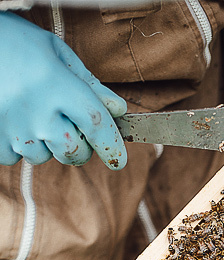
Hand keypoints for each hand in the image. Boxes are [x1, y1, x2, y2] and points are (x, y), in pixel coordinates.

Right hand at [0, 12, 126, 169]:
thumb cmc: (14, 42)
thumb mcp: (54, 51)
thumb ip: (88, 82)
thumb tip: (117, 109)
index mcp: (56, 83)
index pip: (96, 123)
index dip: (112, 145)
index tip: (119, 160)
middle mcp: (36, 111)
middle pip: (74, 151)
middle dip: (79, 147)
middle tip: (68, 127)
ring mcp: (14, 129)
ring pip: (44, 156)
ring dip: (44, 143)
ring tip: (29, 112)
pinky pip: (16, 157)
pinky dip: (17, 144)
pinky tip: (11, 118)